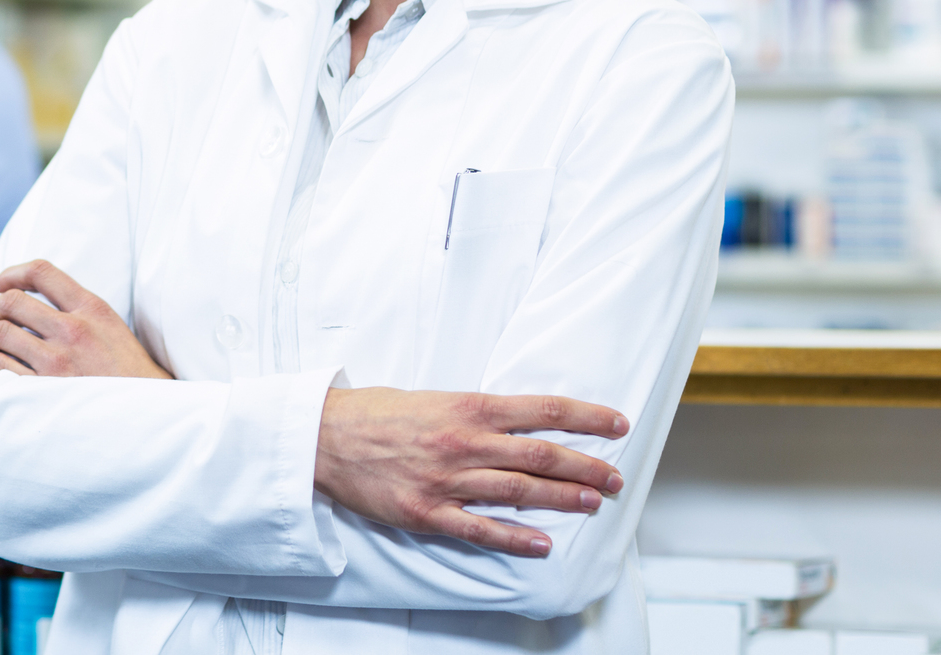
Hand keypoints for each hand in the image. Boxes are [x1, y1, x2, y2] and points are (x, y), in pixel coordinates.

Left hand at [0, 259, 171, 378]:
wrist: (148, 414)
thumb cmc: (129, 373)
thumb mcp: (112, 327)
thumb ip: (79, 310)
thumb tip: (36, 298)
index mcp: (92, 308)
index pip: (42, 272)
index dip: (12, 274)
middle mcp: (74, 329)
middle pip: (13, 302)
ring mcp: (59, 360)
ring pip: (1, 332)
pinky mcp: (46, 389)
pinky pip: (0, 368)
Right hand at [315, 388, 627, 557]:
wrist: (323, 437)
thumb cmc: (374, 413)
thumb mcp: (430, 397)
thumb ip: (473, 412)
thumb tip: (515, 421)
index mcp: (467, 406)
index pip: (542, 410)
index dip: (586, 417)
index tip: (616, 424)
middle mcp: (463, 442)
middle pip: (541, 455)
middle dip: (586, 466)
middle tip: (616, 477)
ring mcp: (447, 479)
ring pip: (519, 492)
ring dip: (563, 499)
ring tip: (594, 504)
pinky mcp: (427, 512)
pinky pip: (480, 529)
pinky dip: (514, 538)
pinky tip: (541, 544)